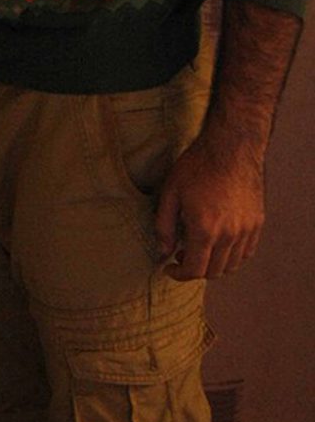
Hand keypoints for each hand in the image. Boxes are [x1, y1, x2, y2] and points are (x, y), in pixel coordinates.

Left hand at [155, 130, 265, 280]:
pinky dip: (232, 255)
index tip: (169, 267)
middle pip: (214, 272)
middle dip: (194, 269)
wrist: (231, 147)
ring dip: (214, 264)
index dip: (179, 274)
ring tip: (199, 248)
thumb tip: (164, 252)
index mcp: (205, 229)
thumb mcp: (170, 193)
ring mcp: (247, 230)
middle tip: (181, 255)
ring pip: (232, 265)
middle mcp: (229, 235)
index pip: (195, 270)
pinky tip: (219, 242)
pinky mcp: (258, 222)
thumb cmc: (197, 166)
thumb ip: (164, 226)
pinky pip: (247, 252)